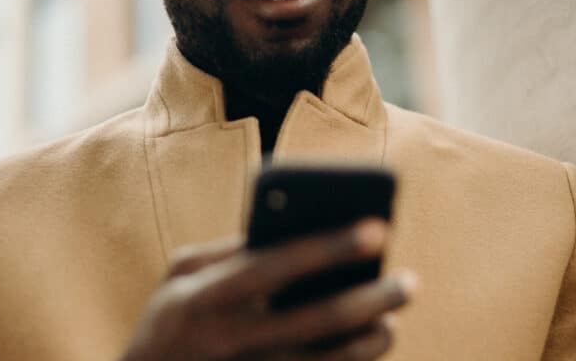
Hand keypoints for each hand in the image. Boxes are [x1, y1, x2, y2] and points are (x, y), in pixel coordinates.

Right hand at [121, 219, 414, 359]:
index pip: (277, 264)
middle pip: (315, 320)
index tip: (379, 227)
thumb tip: (287, 233)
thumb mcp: (180, 275)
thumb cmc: (166, 321)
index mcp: (206, 296)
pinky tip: (366, 350)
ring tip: (391, 320)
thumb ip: (228, 250)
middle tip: (409, 281)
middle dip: (370, 298)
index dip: (329, 245)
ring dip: (367, 343)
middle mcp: (228, 340)